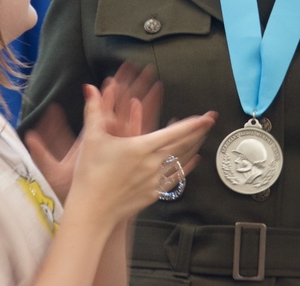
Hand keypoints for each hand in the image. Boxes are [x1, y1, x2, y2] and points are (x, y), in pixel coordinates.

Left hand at [24, 61, 157, 200]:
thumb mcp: (51, 167)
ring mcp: (121, 147)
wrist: (87, 210)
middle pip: (120, 108)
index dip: (107, 93)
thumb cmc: (70, 192)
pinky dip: (143, 119)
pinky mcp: (129, 156)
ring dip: (140, 97)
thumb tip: (28, 133)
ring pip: (134, 117)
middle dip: (128, 87)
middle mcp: (108, 140)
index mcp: (91, 139)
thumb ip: (42, 148)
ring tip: (150, 80)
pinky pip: (139, 134)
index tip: (111, 77)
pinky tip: (146, 106)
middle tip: (136, 68)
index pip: (102, 111)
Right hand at [68, 82, 215, 225]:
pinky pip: (176, 178)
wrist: (92, 211)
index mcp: (141, 148)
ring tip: (204, 138)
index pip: (174, 133)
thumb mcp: (91, 139)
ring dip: (195, 147)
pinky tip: (193, 161)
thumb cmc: (90, 175)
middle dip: (198, 132)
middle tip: (210, 122)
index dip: (193, 124)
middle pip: (183, 145)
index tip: (207, 117)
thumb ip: (93, 110)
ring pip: (182, 161)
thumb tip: (89, 89)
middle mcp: (152, 164)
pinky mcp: (154, 194)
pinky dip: (187, 167)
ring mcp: (155, 180)